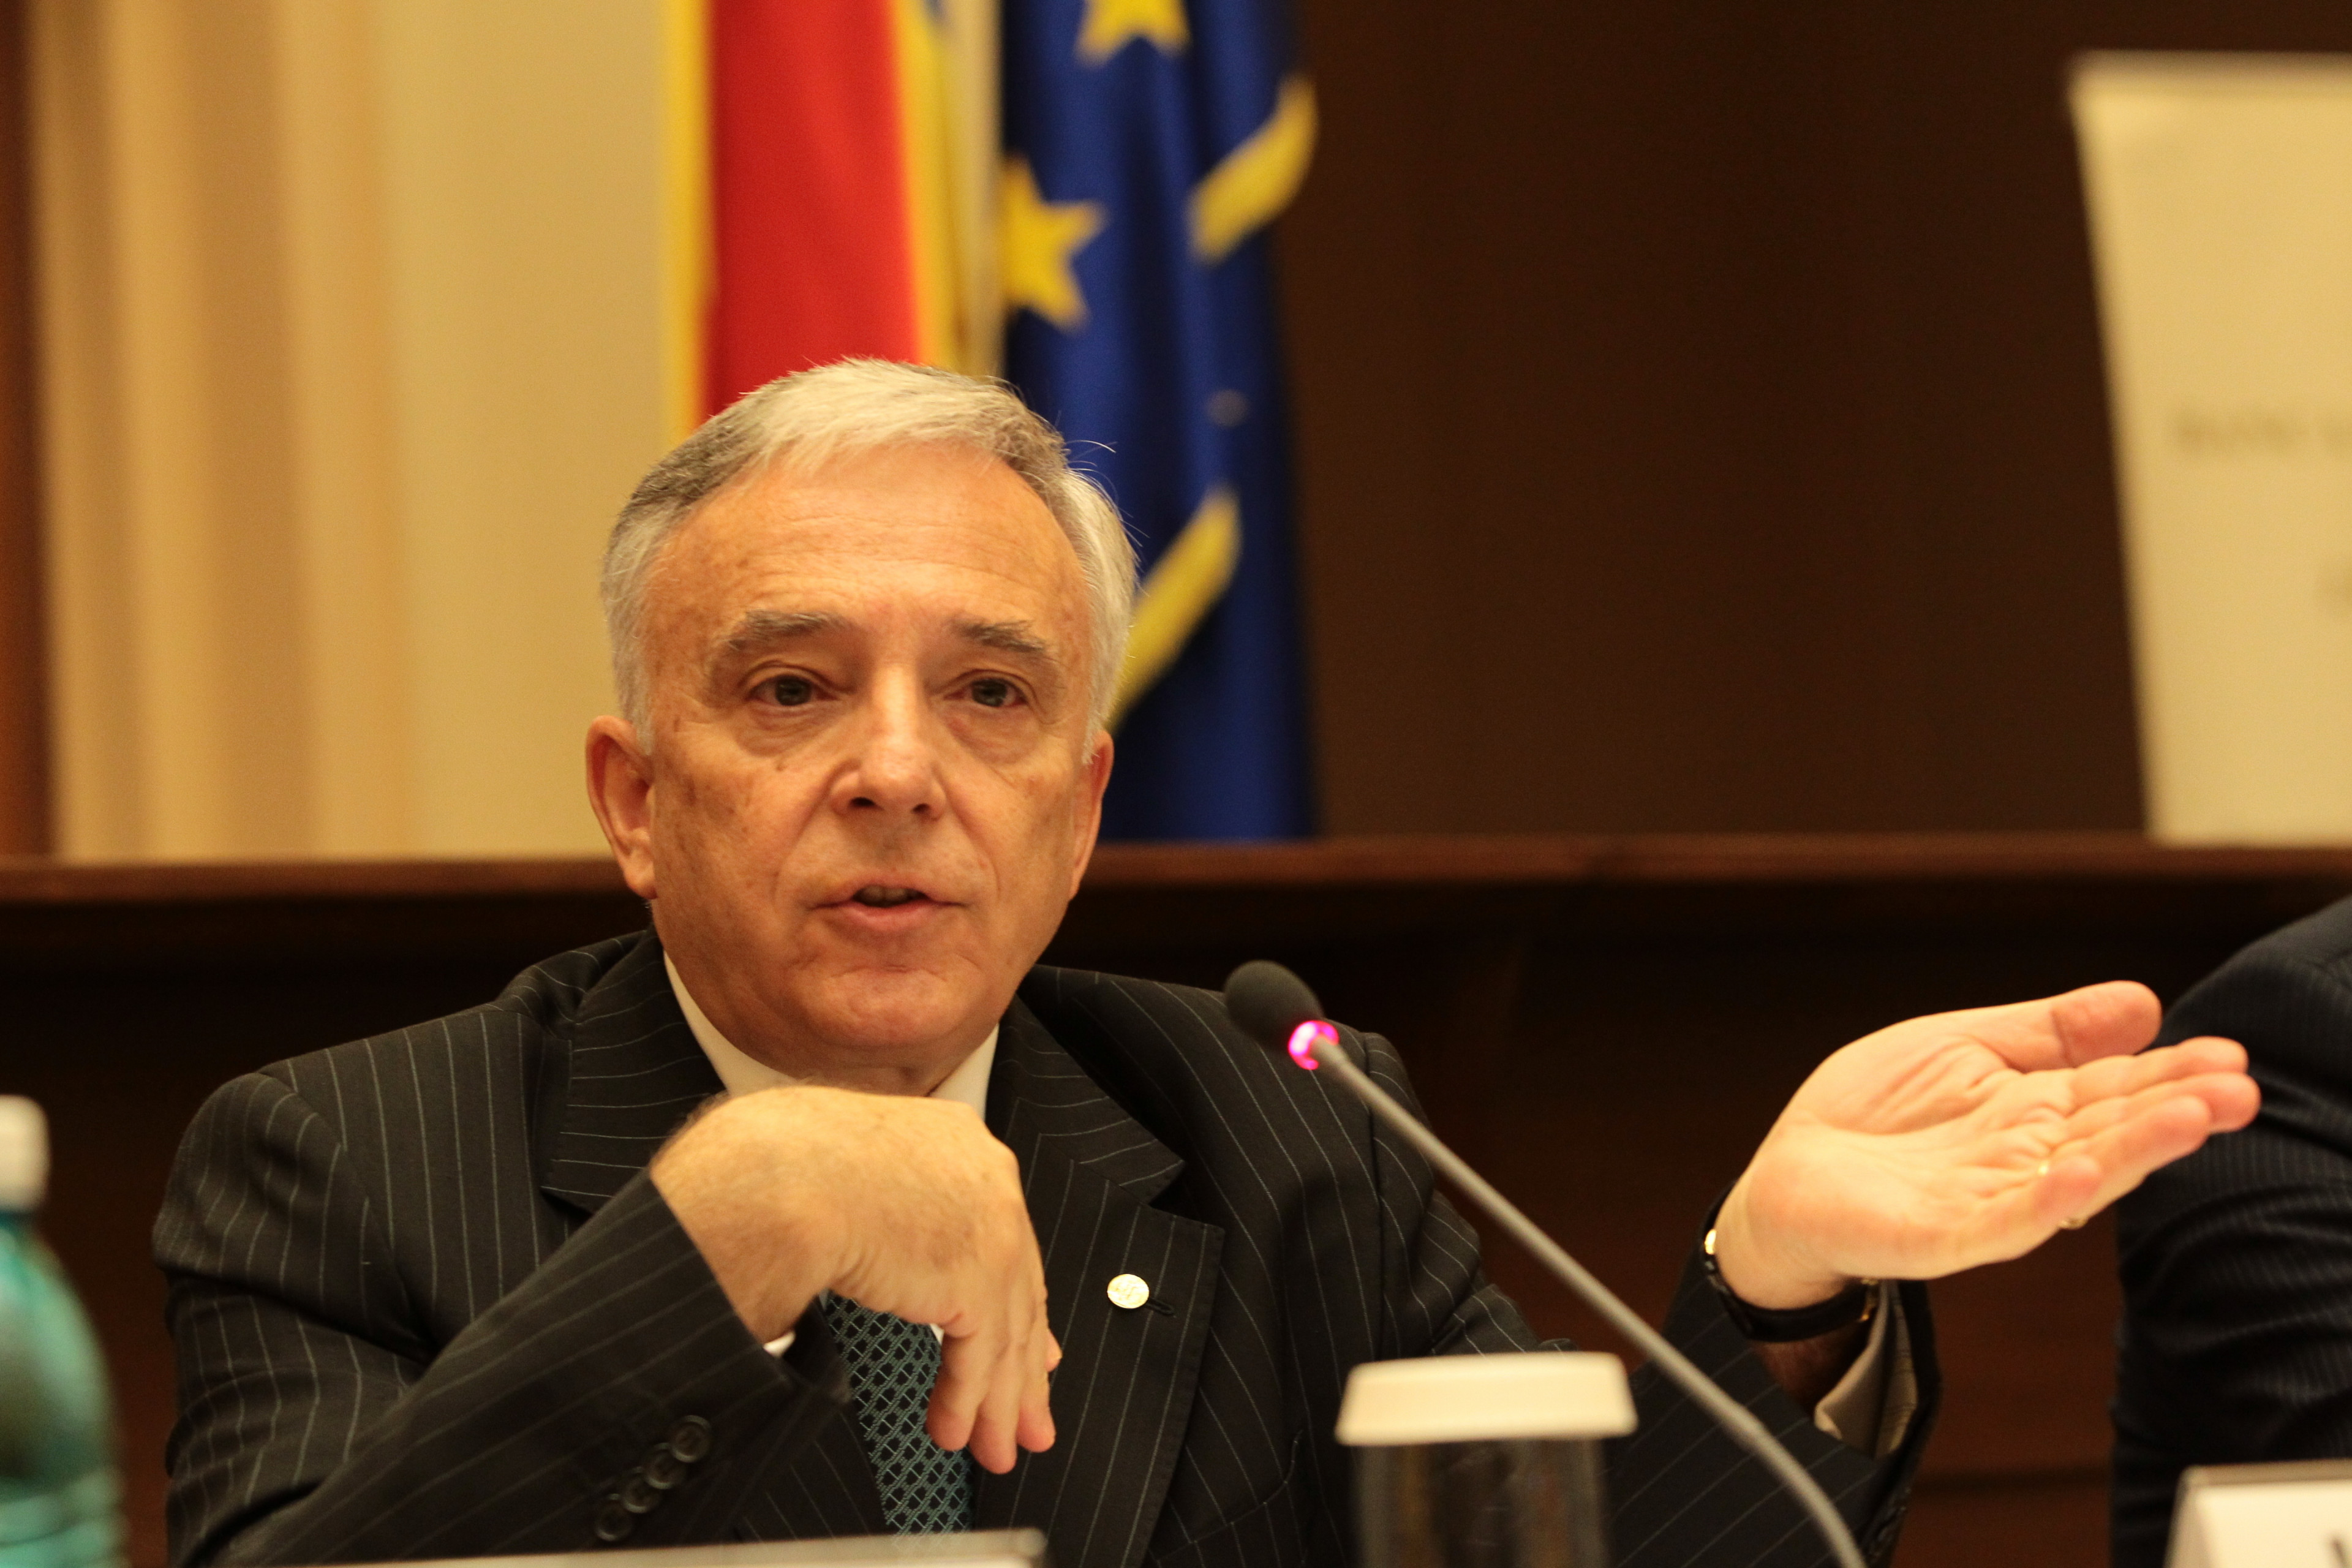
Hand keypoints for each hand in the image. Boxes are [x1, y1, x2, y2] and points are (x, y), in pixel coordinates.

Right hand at [650, 1086, 1057, 1471]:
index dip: (1012, 1292)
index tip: (1027, 1337)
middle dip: (1022, 1359)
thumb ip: (878, 1206)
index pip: (997, 1229)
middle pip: (1018, 1282)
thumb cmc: (778, 1162)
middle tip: (1024, 1408)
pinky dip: (965, 1401)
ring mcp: (990, 1224)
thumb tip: (864, 1245)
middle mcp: (984, 1175)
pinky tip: (954, 1430)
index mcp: (951, 1140)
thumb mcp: (845, 1173)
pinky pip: (979, 1355)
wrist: (775, 1177)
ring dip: (998, 1399)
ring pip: (1006, 1328)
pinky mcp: (977, 1276)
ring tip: (993, 1444)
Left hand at [1712, 980, 2258, 1308]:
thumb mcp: (1964, 1045)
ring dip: (2132, 1151)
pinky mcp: (1943, 1235)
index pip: (2116, 1088)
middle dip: (2175, 1111)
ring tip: (2189, 1118)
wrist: (1790, 1174)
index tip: (2230, 1055)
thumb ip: (2049, 1030)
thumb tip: (2145, 1002)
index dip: (2172, 1073)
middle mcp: (2026, 1158)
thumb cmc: (1877, 1111)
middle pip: (2111, 1132)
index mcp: (2034, 1109)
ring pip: (2074, 1177)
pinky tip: (2075, 1173)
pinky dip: (2040, 1201)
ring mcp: (1990, 1200)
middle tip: (2239, 1088)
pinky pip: (2001, 1221)